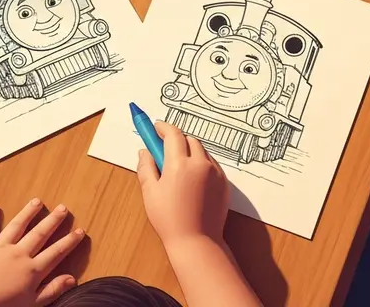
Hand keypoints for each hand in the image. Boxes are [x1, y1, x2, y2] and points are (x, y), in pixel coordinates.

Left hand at [0, 199, 84, 306]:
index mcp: (31, 270)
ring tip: (37, 201)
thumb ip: (51, 291)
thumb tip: (72, 279)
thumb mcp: (32, 305)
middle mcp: (18, 254)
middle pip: (39, 234)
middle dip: (52, 221)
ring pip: (16, 226)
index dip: (69, 242)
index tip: (79, 231)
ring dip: (27, 213)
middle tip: (63, 208)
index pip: (55, 253)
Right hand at [136, 122, 228, 250]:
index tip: (156, 127)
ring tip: (179, 166)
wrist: (197, 242)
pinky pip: (212, 164)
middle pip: (189, 139)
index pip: (173, 134)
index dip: (163, 127)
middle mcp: (200, 164)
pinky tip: (193, 178)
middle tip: (165, 149)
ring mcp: (215, 173)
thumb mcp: (150, 191)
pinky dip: (201, 163)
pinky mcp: (224, 183)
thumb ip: (146, 167)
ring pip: (202, 150)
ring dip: (190, 150)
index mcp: (179, 164)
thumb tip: (144, 152)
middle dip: (176, 139)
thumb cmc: (169, 218)